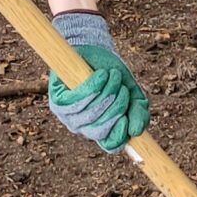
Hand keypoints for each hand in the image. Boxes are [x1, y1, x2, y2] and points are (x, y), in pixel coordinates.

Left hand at [46, 11, 148, 152]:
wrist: (94, 51)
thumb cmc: (112, 75)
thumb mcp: (130, 91)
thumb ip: (138, 110)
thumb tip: (138, 131)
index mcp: (102, 129)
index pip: (111, 145)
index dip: (119, 136)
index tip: (127, 120)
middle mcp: (84, 127)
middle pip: (101, 128)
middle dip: (117, 105)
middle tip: (121, 85)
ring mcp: (69, 116)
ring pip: (91, 113)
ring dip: (107, 91)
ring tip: (112, 74)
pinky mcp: (58, 101)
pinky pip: (76, 100)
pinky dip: (92, 85)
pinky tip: (100, 75)